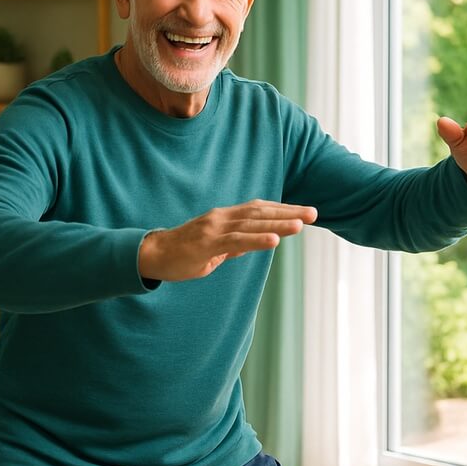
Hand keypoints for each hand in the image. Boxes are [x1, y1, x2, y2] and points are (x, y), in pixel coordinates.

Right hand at [138, 200, 317, 281]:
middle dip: (288, 213)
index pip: (259, 209)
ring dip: (278, 224)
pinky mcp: (207, 243)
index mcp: (225, 217)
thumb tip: (254, 244)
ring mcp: (214, 229)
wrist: (152, 256)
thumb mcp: (215, 249)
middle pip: (261, 212)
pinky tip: (274, 241)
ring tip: (301, 225)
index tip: (305, 212)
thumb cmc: (183, 253)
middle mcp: (222, 217)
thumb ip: (234, 245)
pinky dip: (257, 240)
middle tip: (314, 213)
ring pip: (252, 224)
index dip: (282, 209)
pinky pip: (236, 241)